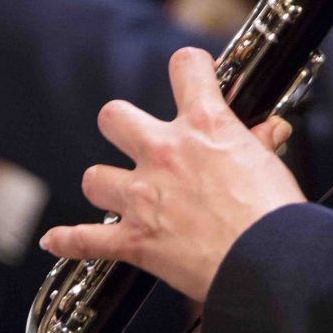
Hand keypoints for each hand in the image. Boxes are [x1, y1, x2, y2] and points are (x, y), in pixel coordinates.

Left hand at [39, 47, 306, 301]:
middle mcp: (165, 154)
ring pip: (94, 178)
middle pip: (114, 117)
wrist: (268, 264)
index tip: (192, 78)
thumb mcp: (272, 167)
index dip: (190, 70)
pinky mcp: (136, 241)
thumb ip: (260, 144)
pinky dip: (69, 241)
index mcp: (205, 127)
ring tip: (121, 198)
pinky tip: (56, 239)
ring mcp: (143, 197)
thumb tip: (270, 131)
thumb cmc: (276, 218)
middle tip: (141, 144)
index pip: (185, 68)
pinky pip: (85, 239)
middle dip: (123, 128)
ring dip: (106, 187)